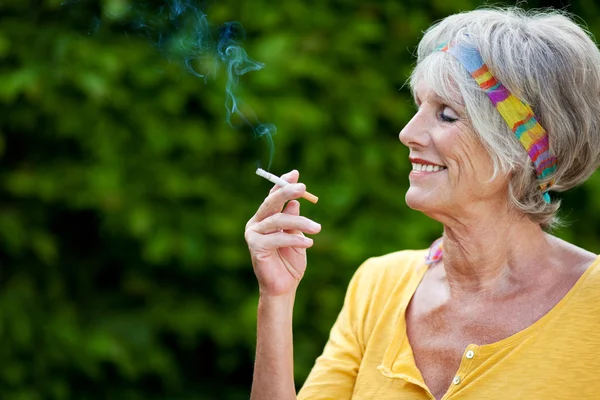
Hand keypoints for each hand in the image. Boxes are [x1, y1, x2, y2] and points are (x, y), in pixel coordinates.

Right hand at [245, 170, 320, 296]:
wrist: (283, 287)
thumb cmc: (290, 262)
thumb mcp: (296, 237)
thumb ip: (294, 220)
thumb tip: (295, 202)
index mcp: (265, 218)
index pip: (272, 196)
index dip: (282, 183)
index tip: (295, 174)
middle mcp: (256, 223)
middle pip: (270, 202)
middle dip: (286, 192)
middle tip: (303, 188)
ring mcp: (253, 234)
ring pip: (278, 220)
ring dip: (300, 223)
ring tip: (318, 229)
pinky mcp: (255, 247)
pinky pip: (277, 238)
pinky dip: (294, 239)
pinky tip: (308, 243)